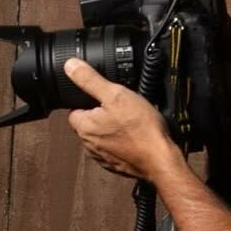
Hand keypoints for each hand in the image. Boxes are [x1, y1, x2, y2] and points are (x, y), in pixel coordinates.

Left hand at [63, 58, 177, 182]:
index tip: (102, 96)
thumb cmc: (140, 129)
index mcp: (84, 127)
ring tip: (129, 121)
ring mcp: (102, 157)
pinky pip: (114, 149)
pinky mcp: (115, 165)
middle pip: (88, 123)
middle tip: (119, 107)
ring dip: (111, 129)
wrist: (160, 159)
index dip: (87, 100)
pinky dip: (121, 142)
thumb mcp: (115, 94)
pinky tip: (134, 136)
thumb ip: (90, 80)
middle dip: (100, 114)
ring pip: (101, 136)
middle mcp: (88, 145)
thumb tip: (70, 66)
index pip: (73, 109)